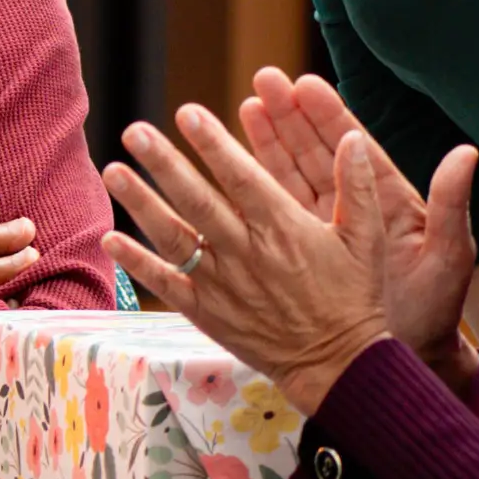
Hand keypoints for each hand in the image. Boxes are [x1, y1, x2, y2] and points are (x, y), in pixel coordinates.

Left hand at [100, 107, 391, 412]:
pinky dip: (137, 262)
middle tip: (135, 131)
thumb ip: (357, 186)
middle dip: (164, 163)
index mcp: (283, 229)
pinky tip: (111, 238)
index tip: (188, 113)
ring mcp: (222, 283)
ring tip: (114, 171)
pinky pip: (166, 283)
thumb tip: (351, 137)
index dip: (214, 144)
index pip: (241, 176)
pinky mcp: (207, 311)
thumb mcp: (367, 240)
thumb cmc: (354, 297)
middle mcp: (246, 252)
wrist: (338, 364)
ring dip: (141, 203)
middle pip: (197, 200)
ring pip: (174, 237)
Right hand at [239, 72, 478, 383]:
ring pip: (285, 177)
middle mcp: (350, 208)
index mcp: (385, 201)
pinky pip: (269, 215)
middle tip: (263, 79)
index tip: (305, 84)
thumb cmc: (433, 309)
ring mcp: (321, 229)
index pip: (352, 147)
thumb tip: (466, 153)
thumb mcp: (447, 255)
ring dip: (261, 144)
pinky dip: (247, 190)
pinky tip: (223, 170)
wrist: (401, 359)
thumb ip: (450, 203)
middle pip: (312, 152)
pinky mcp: (297, 253)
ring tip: (240, 108)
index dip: (328, 115)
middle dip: (288, 116)